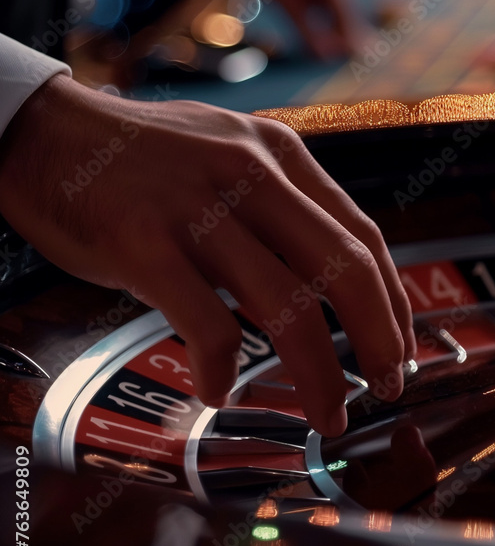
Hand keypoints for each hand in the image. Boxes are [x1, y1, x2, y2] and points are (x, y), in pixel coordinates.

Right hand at [0, 76, 414, 435]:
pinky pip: (206, 324)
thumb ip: (279, 200)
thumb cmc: (143, 159)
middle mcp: (251, 174)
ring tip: (328, 414)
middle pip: (344, 269)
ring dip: (319, 374)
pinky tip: (218, 392)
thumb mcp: (230, 153)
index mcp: (280, 154)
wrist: (43, 132)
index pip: (362, 235)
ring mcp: (199, 207)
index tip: (400, 347)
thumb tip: (330, 272)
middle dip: (379, 339)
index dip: (392, 300)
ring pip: (288, 306)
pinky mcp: (143, 240)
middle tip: (388, 387)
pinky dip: (223, 370)